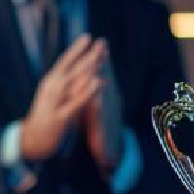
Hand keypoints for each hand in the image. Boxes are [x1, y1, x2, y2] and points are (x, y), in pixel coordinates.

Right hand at [21, 35, 104, 162]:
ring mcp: (55, 103)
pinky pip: (77, 102)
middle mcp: (51, 89)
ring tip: (101, 56)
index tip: (88, 37)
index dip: (75, 49)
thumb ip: (65, 86)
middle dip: (87, 55)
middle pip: (71, 68)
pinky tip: (99, 82)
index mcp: (50, 83)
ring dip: (88, 68)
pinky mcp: (61, 118)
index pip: (63, 62)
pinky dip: (88, 91)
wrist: (30, 141)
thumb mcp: (54, 98)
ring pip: (73, 82)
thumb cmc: (45, 118)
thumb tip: (79, 74)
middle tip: (101, 42)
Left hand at [82, 40, 124, 172]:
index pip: (102, 73)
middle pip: (106, 77)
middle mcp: (109, 102)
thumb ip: (89, 90)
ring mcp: (108, 114)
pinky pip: (102, 114)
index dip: (101, 57)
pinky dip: (99, 102)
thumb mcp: (93, 106)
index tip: (98, 41)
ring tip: (101, 61)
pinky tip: (98, 94)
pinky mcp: (104, 127)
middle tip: (102, 43)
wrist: (109, 152)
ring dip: (103, 76)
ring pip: (105, 91)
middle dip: (103, 60)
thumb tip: (84, 75)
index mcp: (104, 95)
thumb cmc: (98, 127)